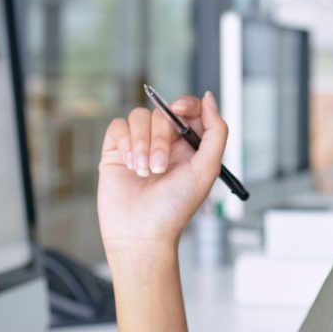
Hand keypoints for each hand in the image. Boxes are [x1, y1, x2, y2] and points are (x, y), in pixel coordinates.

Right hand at [97, 91, 227, 253]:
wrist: (141, 234)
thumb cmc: (175, 208)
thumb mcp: (207, 169)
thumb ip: (216, 132)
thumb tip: (210, 98)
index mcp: (188, 145)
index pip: (189, 109)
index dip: (186, 104)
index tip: (179, 111)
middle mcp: (165, 142)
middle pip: (162, 113)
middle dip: (161, 138)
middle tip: (160, 167)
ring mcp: (139, 145)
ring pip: (139, 117)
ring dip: (142, 144)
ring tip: (143, 172)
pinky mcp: (116, 150)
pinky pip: (119, 127)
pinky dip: (125, 143)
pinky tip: (129, 166)